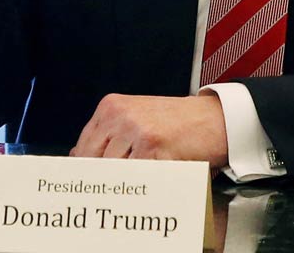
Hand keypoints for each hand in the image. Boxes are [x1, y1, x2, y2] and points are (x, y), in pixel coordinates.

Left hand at [72, 93, 228, 169]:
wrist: (217, 117)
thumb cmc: (180, 121)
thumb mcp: (137, 118)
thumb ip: (107, 135)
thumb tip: (77, 156)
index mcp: (111, 107)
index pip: (82, 148)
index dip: (86, 170)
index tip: (91, 182)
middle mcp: (120, 115)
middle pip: (93, 163)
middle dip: (103, 179)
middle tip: (116, 186)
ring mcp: (135, 129)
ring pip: (111, 172)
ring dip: (123, 183)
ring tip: (140, 180)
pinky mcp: (152, 145)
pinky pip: (134, 176)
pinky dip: (141, 183)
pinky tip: (152, 178)